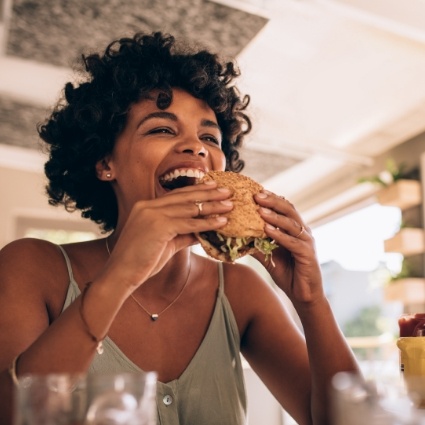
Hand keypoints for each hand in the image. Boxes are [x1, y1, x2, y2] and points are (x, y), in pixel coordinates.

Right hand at [103, 182, 232, 290]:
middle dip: (208, 193)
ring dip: (212, 206)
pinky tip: (221, 222)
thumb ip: (183, 234)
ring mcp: (152, 214)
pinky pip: (189, 223)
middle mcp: (148, 206)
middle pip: (185, 196)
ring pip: (189, 208)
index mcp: (146, 206)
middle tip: (227, 191)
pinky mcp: (158, 226)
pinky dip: (207, 223)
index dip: (196, 190)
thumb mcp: (166, 243)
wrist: (121, 274)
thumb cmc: (141, 261)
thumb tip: (202, 232)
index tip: (213, 187)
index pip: (176, 195)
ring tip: (230, 205)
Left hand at [253, 191, 323, 304]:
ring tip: (260, 209)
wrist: (303, 295)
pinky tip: (267, 230)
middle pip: (289, 210)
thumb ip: (256, 244)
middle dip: (272, 201)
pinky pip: (292, 242)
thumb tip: (237, 236)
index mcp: (294, 229)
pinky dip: (279, 235)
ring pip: (291, 224)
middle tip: (257, 194)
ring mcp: (307, 242)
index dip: (271, 198)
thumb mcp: (268, 256)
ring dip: (275, 216)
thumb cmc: (287, 273)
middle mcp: (303, 231)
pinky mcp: (308, 254)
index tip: (255, 191)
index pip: (284, 208)